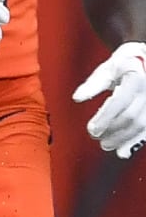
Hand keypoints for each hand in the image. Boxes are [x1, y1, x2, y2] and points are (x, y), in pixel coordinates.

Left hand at [73, 42, 145, 158]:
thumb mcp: (108, 68)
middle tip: (95, 135)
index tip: (92, 129)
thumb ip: (93, 84)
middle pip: (132, 117)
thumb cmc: (125, 64)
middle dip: (112, 130)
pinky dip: (136, 142)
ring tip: (105, 144)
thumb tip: (77, 98)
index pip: (121, 101)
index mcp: (136, 77)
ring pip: (142, 126)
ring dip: (122, 139)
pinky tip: (122, 152)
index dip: (106, 118)